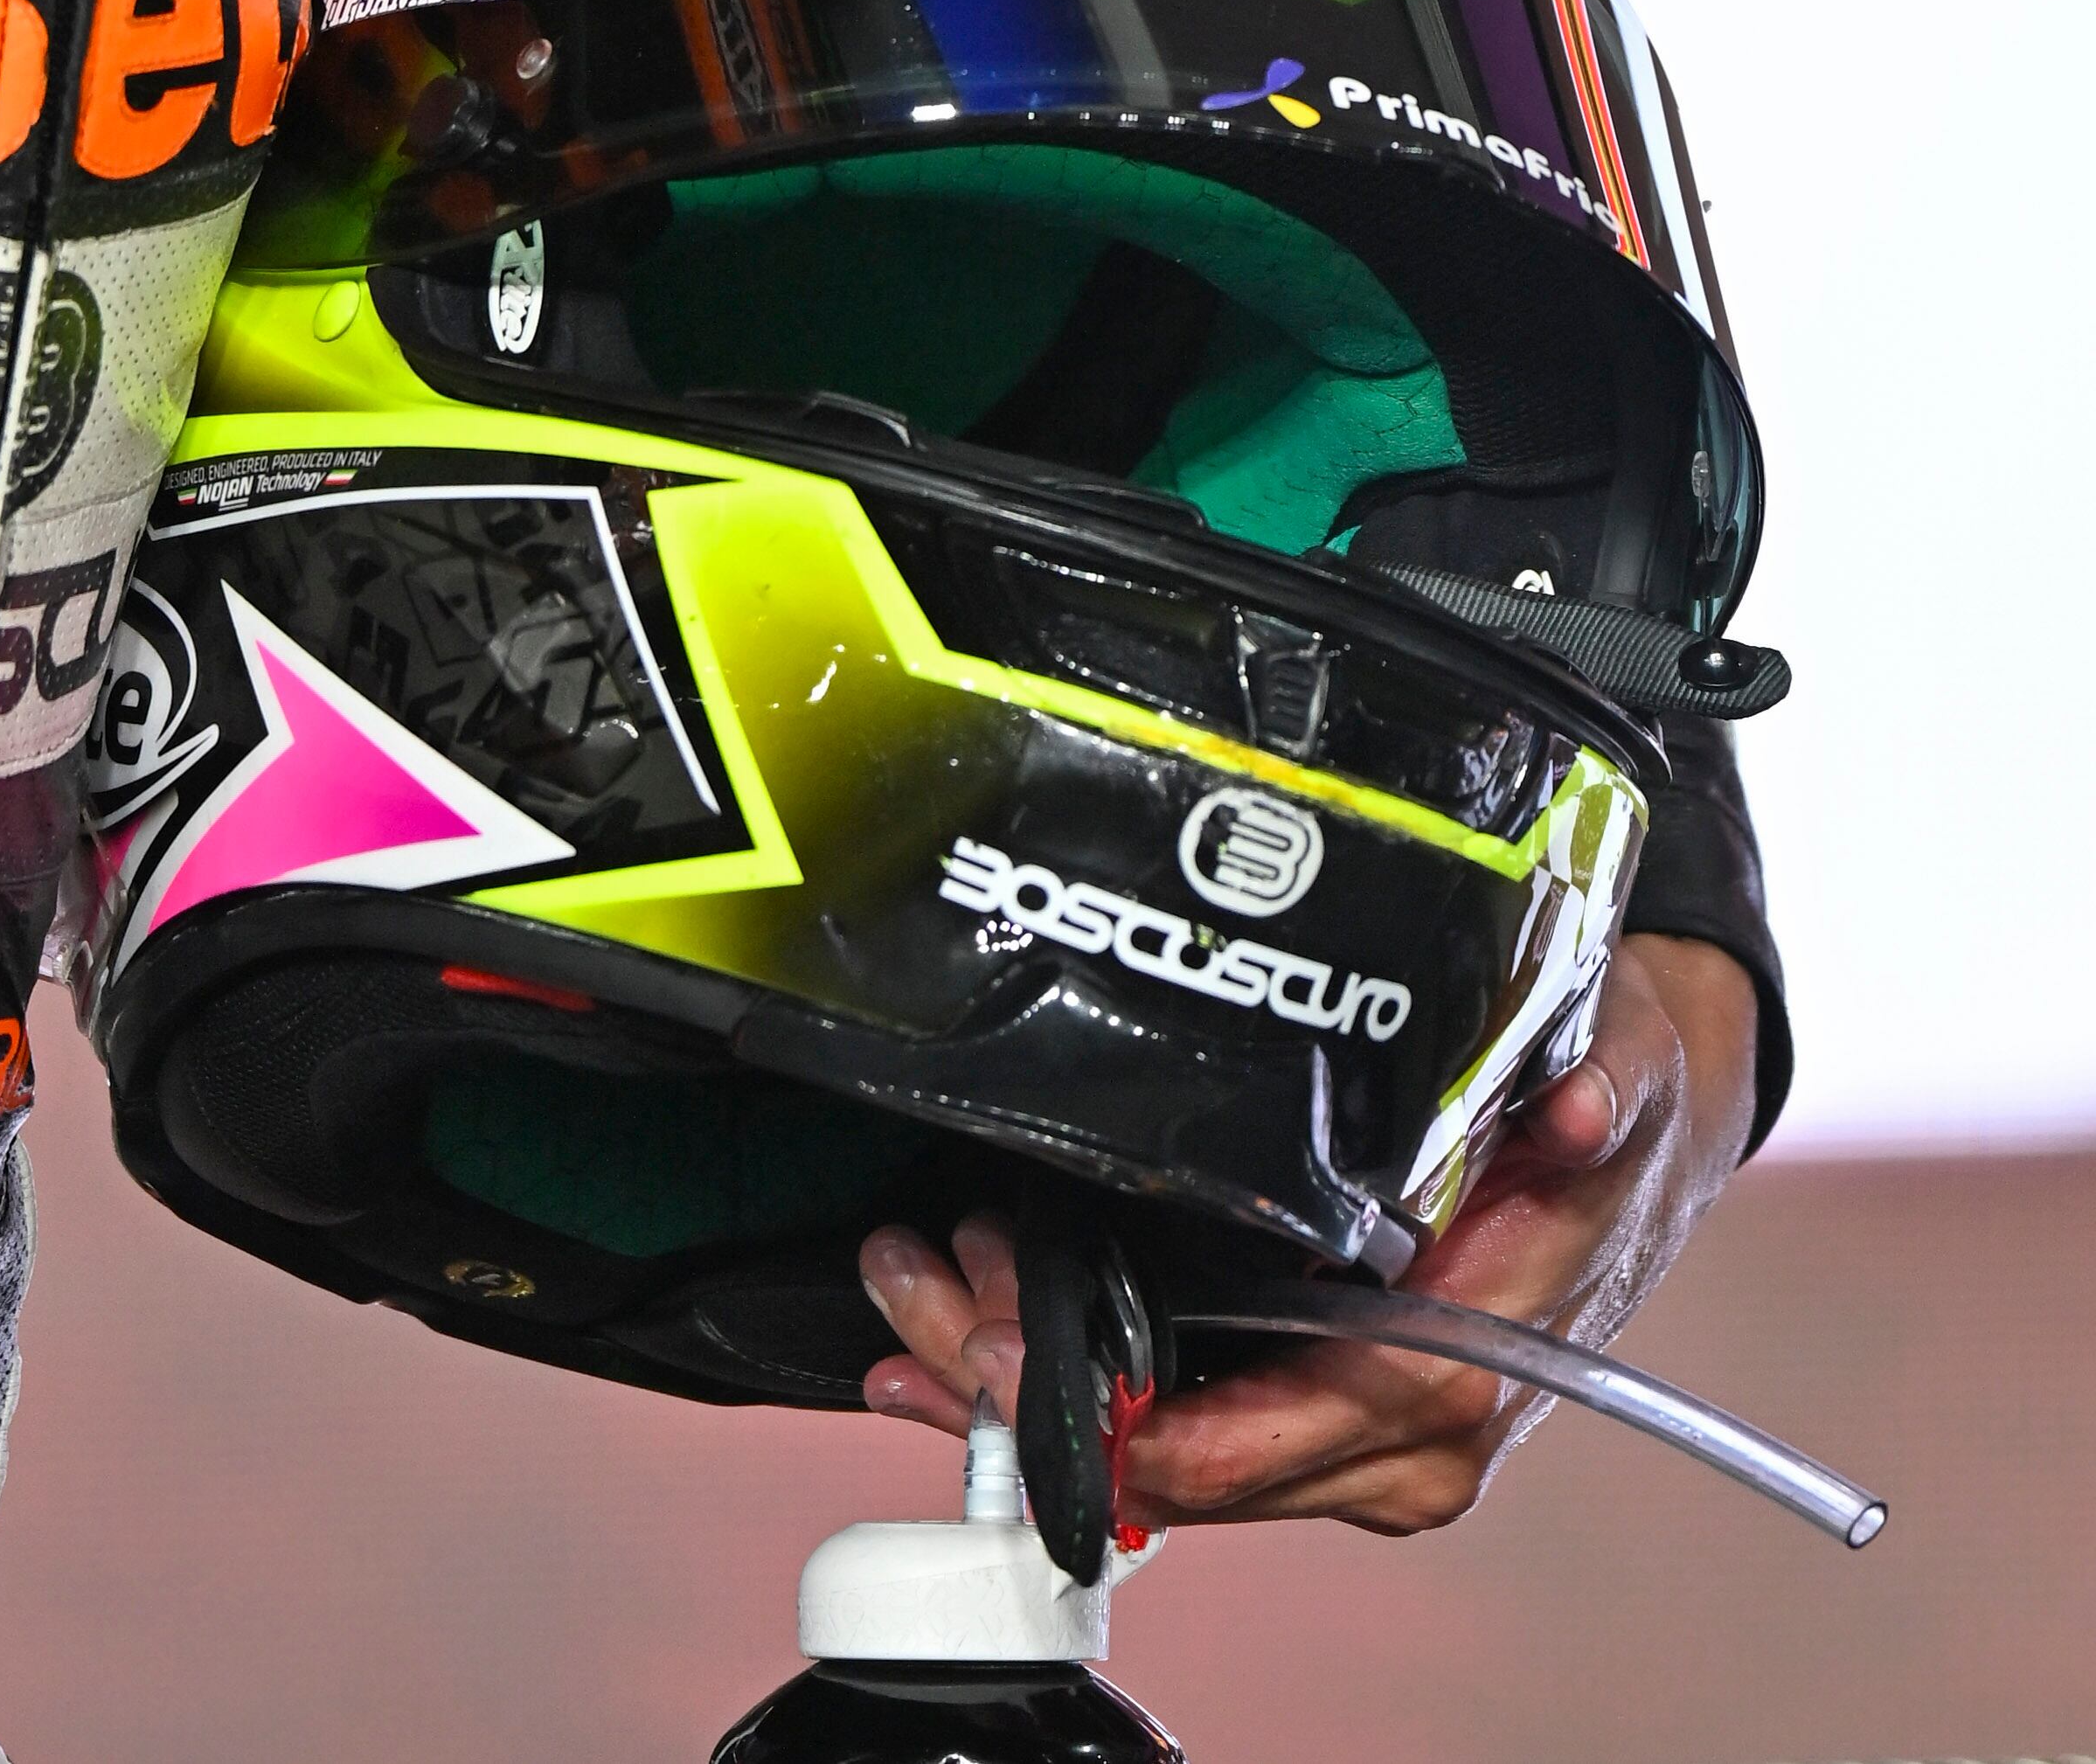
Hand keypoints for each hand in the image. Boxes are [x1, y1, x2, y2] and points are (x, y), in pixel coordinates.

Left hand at [856, 933, 1766, 1532]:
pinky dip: (1066, 1388)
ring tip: (907, 1293)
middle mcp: (1395, 1437)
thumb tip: (1575, 1107)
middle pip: (1182, 1462)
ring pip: (1163, 1452)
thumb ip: (1590, 1093)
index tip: (1000, 1350)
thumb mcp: (1609, 1073)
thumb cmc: (1601, 1104)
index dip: (1121, 1418)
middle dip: (1029, 1390)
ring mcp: (1347, 1433)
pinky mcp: (1312, 1400)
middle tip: (911, 1290)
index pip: (1261, 1442)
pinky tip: (960, 1348)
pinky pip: (1179, 1424)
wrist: (1628, 1121)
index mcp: (1450, 1377)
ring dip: (1024, 1383)